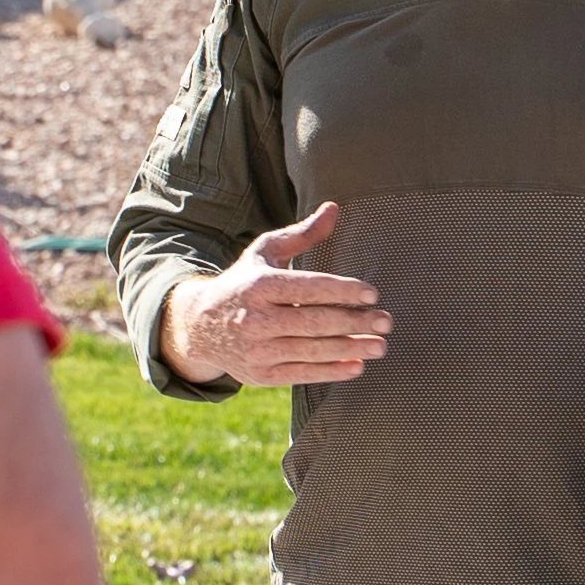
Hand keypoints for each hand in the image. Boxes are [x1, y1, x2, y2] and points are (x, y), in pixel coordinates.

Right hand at [162, 202, 388, 387]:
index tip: (372, 294)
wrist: (199, 326)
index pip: (308, 288)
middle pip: (314, 321)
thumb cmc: (243, 283)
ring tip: (380, 345)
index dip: (342, 291)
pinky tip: (357, 365)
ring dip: (350, 348)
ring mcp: (257, 350)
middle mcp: (256, 319)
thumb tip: (334, 208)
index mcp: (259, 285)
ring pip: (311, 350)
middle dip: (355, 322)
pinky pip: (301, 374)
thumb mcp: (265, 253)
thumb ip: (301, 234)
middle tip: (386, 322)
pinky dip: (331, 372)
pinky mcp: (260, 375)